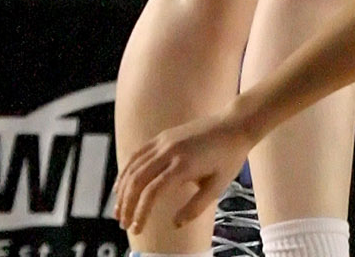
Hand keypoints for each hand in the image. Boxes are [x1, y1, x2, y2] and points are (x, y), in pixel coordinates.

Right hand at [114, 113, 251, 234]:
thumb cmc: (229, 157)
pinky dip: (126, 170)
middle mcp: (169, 151)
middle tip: (124, 223)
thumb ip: (196, 207)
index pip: (152, 192)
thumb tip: (175, 224)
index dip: (140, 213)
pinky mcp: (164, 135)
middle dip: (126, 204)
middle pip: (137, 179)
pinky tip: (122, 185)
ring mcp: (165, 140)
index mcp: (183, 165)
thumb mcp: (218, 187)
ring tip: (119, 210)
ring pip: (134, 166)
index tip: (137, 230)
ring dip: (123, 189)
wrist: (235, 124)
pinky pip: (138, 153)